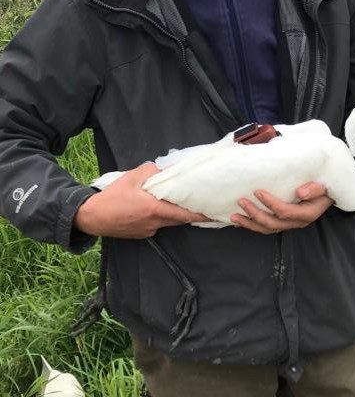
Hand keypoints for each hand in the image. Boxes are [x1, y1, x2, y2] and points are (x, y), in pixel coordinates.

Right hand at [75, 163, 209, 237]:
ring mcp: (148, 231)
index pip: (184, 214)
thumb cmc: (112, 196)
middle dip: (189, 213)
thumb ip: (152, 172)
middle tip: (199, 205)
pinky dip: (158, 218)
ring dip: (172, 214)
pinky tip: (150, 209)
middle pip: (178, 219)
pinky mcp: (141, 235)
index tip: (213, 214)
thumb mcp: (132, 177)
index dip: (200, 215)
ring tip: (172, 203)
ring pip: (167, 222)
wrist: (91, 217)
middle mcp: (154, 223)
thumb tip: (164, 170)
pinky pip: (156, 225)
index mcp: (154, 209)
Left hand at [231, 182, 332, 234]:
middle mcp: (296, 222)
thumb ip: (315, 189)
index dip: (270, 203)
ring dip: (250, 223)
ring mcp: (289, 224)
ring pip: (267, 228)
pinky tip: (240, 222)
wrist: (327, 195)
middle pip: (272, 223)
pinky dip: (252, 225)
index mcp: (306, 214)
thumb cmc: (324, 188)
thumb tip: (301, 193)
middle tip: (241, 202)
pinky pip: (266, 227)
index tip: (258, 192)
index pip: (285, 212)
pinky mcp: (283, 223)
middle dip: (255, 214)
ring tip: (234, 216)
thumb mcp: (324, 187)